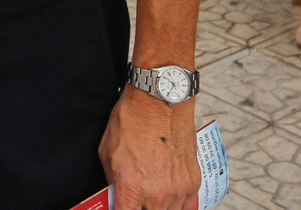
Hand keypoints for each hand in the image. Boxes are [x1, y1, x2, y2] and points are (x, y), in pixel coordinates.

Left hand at [98, 86, 199, 209]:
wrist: (160, 101)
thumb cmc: (131, 120)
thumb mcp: (108, 152)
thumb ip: (113, 180)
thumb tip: (117, 196)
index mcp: (131, 186)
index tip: (121, 208)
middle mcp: (156, 193)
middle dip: (141, 208)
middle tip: (137, 199)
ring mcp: (177, 189)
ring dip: (159, 208)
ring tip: (152, 197)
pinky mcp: (192, 182)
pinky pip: (188, 207)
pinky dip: (179, 207)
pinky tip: (170, 202)